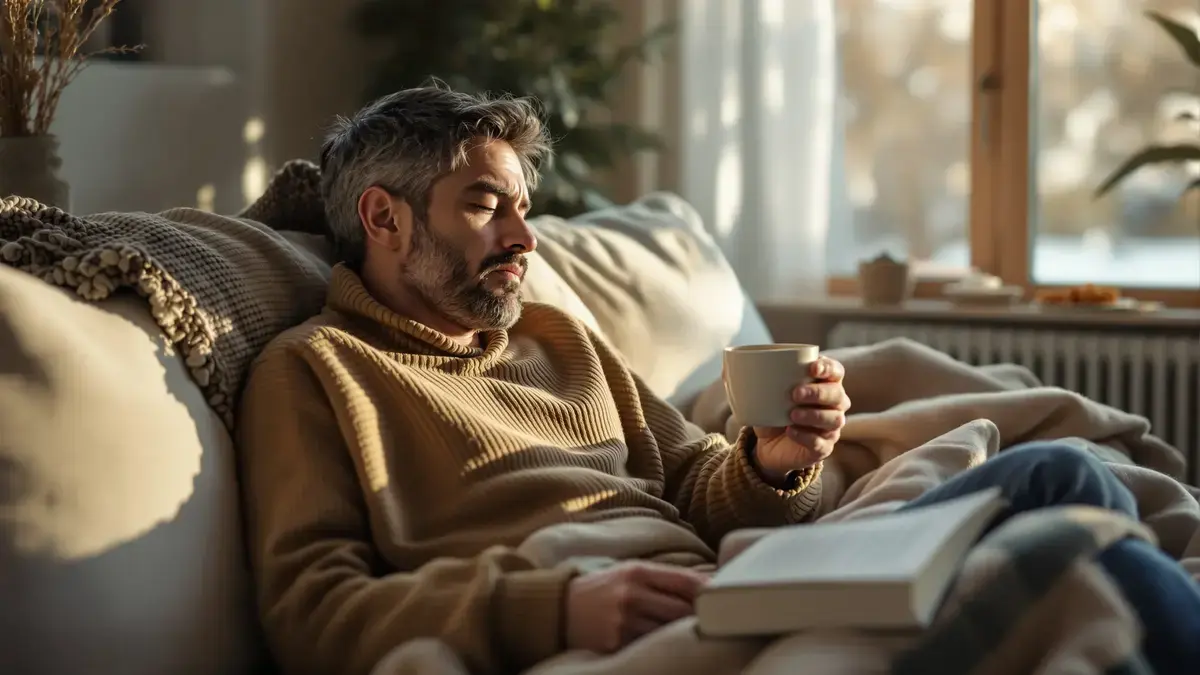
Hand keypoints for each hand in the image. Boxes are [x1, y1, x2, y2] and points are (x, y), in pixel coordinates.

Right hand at [564, 560, 708, 652]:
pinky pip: (648, 646)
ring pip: (668, 631)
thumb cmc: (603, 588)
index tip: (721, 598)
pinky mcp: (615, 644)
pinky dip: (658, 644)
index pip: (685, 581)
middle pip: (681, 609)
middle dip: (697, 615)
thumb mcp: (629, 572)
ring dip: (679, 632)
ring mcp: (623, 621)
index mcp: (636, 572)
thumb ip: (664, 578)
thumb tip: (708, 584)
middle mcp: (631, 595)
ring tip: (687, 633)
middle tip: (710, 619)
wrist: (559, 609)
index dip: (708, 591)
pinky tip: (662, 644)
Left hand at [752, 355, 849, 485]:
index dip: (828, 368)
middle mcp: (833, 405)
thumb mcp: (757, 393)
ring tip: (791, 414)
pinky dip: (807, 436)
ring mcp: (830, 427)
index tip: (811, 368)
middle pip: (837, 395)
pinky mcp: (823, 448)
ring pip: (835, 419)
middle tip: (795, 393)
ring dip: (814, 415)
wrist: (766, 445)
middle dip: (818, 392)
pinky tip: (791, 431)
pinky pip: (822, 443)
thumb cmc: (769, 411)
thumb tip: (726, 366)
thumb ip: (745, 377)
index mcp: (822, 384)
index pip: (836, 371)